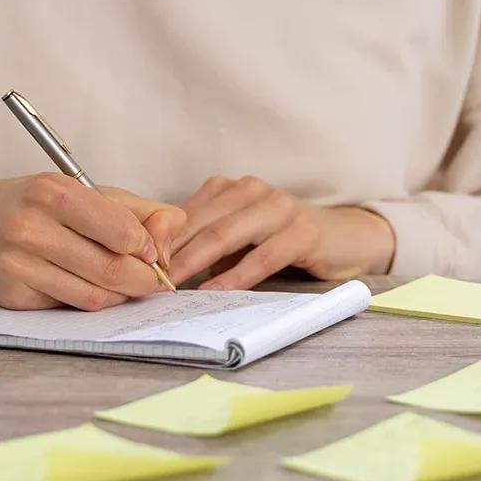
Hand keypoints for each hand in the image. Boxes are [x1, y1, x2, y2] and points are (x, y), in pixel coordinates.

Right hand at [0, 173, 184, 310]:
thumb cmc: (29, 205)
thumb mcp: (80, 190)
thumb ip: (135, 209)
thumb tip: (172, 235)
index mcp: (54, 194)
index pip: (124, 233)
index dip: (148, 249)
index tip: (150, 252)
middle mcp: (31, 228)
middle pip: (113, 271)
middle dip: (143, 281)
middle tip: (151, 281)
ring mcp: (18, 266)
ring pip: (93, 298)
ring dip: (118, 296)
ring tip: (122, 285)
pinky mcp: (12, 297)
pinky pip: (67, 308)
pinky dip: (86, 302)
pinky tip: (85, 287)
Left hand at [167, 175, 394, 289]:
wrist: (345, 238)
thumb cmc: (280, 241)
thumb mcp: (237, 238)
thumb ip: (204, 244)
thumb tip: (158, 268)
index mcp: (228, 189)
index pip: (183, 214)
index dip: (158, 241)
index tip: (135, 265)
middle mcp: (250, 190)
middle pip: (199, 224)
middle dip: (170, 254)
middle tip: (145, 280)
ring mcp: (278, 207)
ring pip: (225, 236)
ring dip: (194, 263)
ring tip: (171, 287)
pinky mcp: (302, 231)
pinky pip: (262, 256)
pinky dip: (236, 276)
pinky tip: (215, 292)